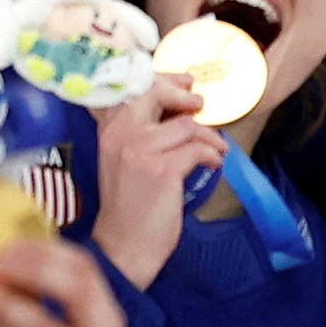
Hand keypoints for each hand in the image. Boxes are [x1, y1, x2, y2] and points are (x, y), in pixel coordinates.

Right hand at [89, 77, 226, 290]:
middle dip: (185, 96)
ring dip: (208, 136)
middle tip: (201, 105)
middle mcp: (120, 135)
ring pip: (186, 125)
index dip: (163, 80)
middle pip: (156, 93)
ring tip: (216, 148)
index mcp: (109, 131)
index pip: (134, 89)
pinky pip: (197, 149)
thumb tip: (177, 110)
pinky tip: (213, 162)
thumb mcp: (124, 161)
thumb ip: (140, 134)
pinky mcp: (161, 170)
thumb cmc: (129, 205)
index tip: (185, 82)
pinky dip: (211, 154)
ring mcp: (139, 151)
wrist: (123, 246)